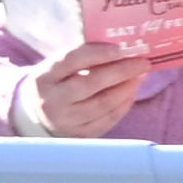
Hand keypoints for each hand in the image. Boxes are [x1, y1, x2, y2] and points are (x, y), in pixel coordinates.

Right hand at [12, 36, 153, 137]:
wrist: (39, 117)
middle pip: (90, 83)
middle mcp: (52, 100)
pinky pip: (108, 119)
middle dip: (120, 71)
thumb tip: (120, 50)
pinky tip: (132, 92)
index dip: (97, 53)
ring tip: (140, 76)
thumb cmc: (56, 84)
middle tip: (142, 63)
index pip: (70, 61)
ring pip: (103, 103)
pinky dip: (124, 104)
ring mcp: (66, 120)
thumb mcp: (58, 69)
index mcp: (43, 77)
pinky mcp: (81, 134)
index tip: (121, 49)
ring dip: (126, 88)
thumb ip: (81, 58)